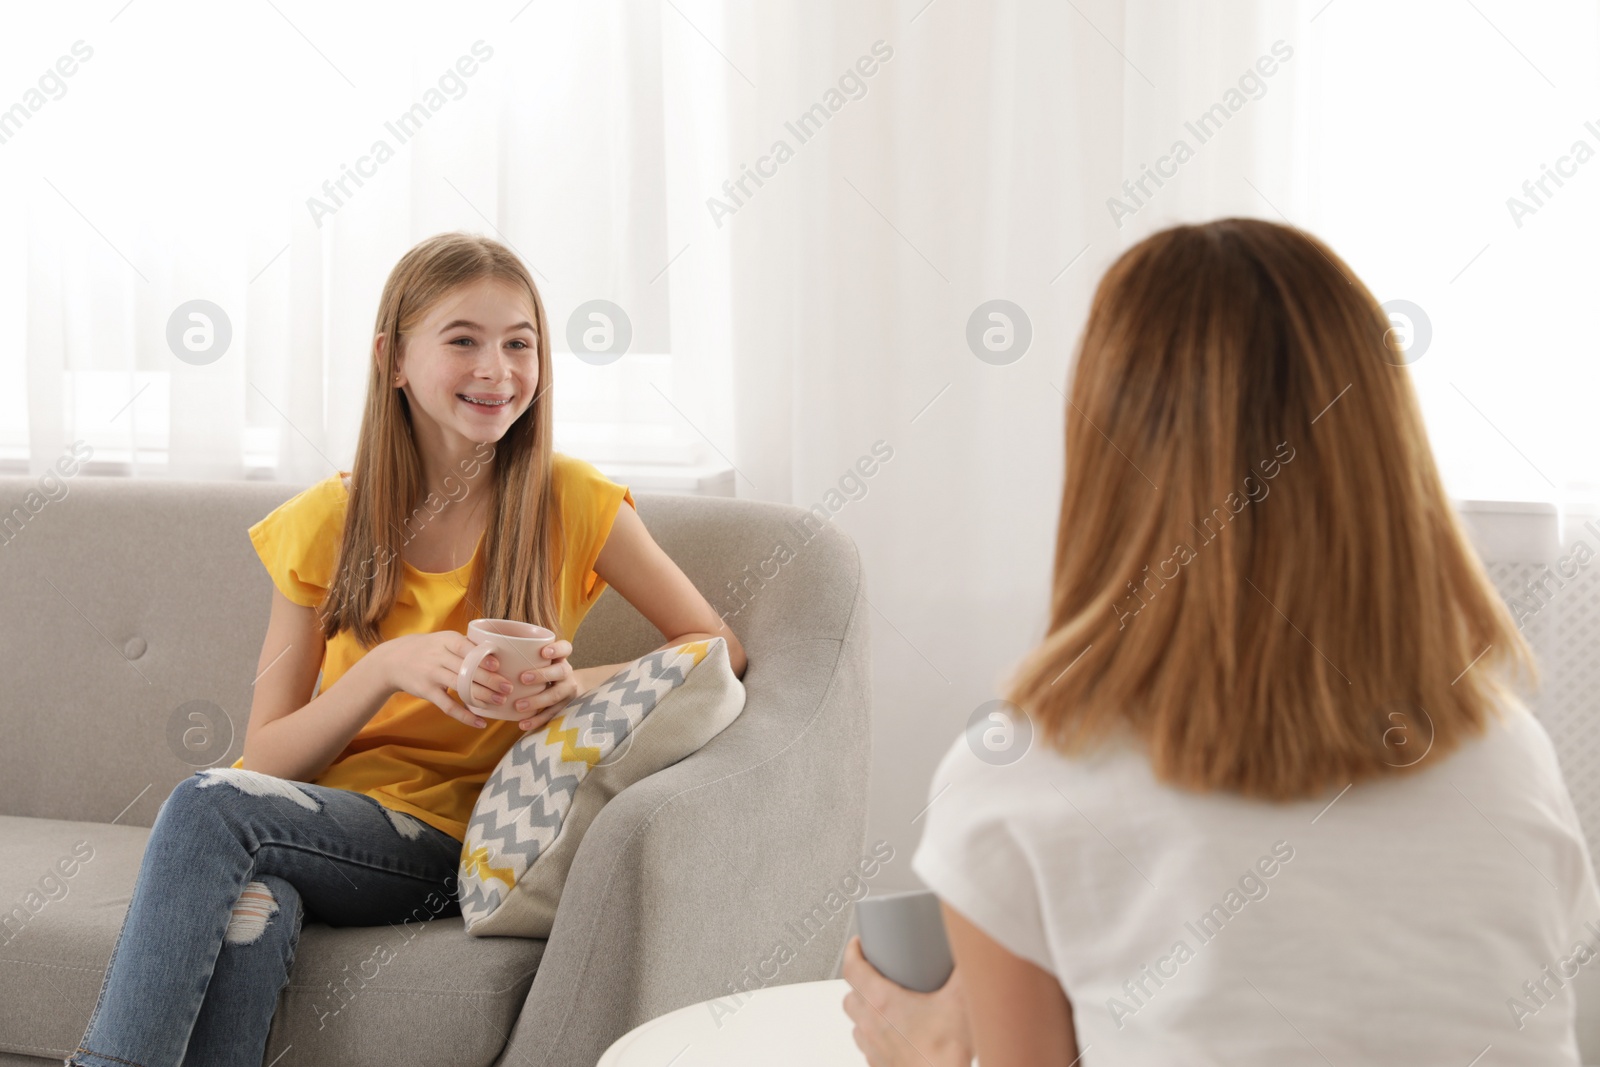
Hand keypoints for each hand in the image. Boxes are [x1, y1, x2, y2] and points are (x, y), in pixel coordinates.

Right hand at [376, 630, 513, 729]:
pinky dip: (465, 716)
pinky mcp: (427, 692)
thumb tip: (500, 654)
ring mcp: (431, 674)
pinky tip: (480, 723)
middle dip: (489, 680)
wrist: (393, 660)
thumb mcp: (443, 640)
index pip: (465, 647)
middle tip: (508, 688)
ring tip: (500, 702)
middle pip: (466, 669)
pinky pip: (448, 706)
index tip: (498, 666)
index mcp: (446, 640)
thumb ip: (467, 645)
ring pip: (460, 687)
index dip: (481, 657)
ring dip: (482, 696)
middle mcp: (438, 656)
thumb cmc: (429, 649)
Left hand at [500, 638, 577, 731]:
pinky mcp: (563, 707)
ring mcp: (566, 691)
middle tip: (523, 678)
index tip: (543, 652)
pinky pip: (551, 715)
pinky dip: (537, 720)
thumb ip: (521, 653)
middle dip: (542, 675)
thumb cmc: (541, 669)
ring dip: (537, 700)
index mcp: (560, 658)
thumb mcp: (538, 659)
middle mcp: (566, 673)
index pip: (565, 648)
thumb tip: (489, 643)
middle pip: (560, 672)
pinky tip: (522, 723)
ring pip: (556, 695)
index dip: (557, 649)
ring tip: (518, 705)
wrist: (564, 688)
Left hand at [841, 935, 973, 1066]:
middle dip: (860, 982)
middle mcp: (871, 1024)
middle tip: (877, 973)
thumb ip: (964, 969)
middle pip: (850, 995)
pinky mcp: (880, 1065)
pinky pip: (868, 1045)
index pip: (852, 968)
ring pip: (857, 1022)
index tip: (858, 944)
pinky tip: (897, 1033)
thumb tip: (967, 951)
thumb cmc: (944, 1054)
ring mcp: (873, 1047)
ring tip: (887, 1004)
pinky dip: (876, 1035)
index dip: (853, 951)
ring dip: (866, 1010)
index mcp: (882, 1002)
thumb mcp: (961, 1000)